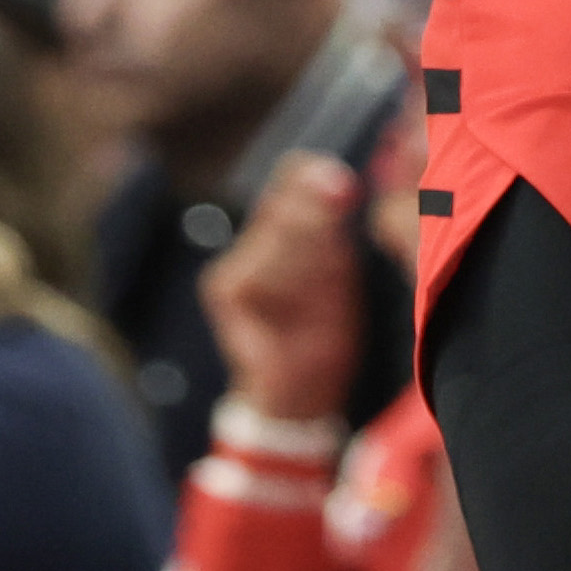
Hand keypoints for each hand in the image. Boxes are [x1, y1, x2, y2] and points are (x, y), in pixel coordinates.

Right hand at [199, 152, 361, 423]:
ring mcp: (231, 268)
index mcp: (277, 230)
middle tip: (335, 266)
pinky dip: (292, 283)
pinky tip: (302, 310)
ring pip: (279, 235)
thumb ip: (336, 228)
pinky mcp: (226, 291)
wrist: (302, 394)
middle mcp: (247, 244)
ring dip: (310, 261)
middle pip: (285, 203)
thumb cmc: (324, 328)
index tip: (345, 188)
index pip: (291, 175)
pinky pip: (266, 268)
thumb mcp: (340, 272)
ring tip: (318, 299)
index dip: (316, 177)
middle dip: (319, 226)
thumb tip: (343, 183)